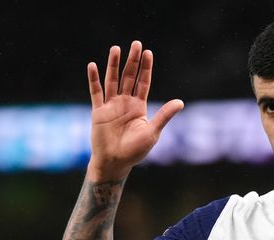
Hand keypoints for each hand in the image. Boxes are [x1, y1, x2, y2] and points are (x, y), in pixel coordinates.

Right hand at [86, 41, 183, 180]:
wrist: (115, 162)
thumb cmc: (135, 151)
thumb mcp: (153, 132)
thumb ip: (164, 115)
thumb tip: (181, 102)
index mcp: (139, 107)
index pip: (143, 82)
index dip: (145, 68)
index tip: (148, 53)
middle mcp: (125, 103)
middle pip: (129, 77)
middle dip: (132, 61)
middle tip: (136, 44)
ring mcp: (111, 106)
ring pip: (112, 80)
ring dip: (113, 65)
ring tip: (115, 49)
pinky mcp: (98, 112)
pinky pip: (96, 92)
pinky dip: (94, 79)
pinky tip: (93, 66)